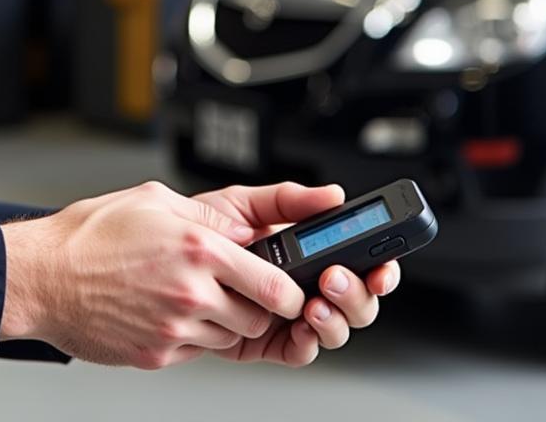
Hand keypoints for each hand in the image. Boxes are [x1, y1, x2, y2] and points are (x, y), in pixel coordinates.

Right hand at [0, 181, 306, 368]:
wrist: (43, 276)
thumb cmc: (92, 234)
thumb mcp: (155, 199)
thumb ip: (209, 214)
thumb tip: (244, 228)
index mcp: (198, 248)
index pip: (274, 284)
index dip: (289, 290)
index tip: (288, 288)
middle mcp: (191, 292)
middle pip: (258, 319)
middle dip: (257, 306)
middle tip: (239, 288)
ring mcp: (173, 328)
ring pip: (228, 338)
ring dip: (224, 321)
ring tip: (195, 293)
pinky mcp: (155, 354)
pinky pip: (195, 351)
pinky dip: (192, 334)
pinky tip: (168, 308)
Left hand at [194, 182, 401, 364]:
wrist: (161, 262)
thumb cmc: (199, 233)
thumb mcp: (243, 204)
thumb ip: (287, 199)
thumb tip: (332, 194)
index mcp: (306, 250)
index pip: (358, 259)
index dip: (380, 264)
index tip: (384, 264)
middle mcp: (304, 284)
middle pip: (358, 299)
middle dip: (358, 292)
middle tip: (336, 278)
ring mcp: (289, 315)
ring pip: (336, 328)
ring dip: (337, 318)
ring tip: (316, 302)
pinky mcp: (269, 341)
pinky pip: (301, 351)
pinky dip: (309, 342)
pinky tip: (303, 326)